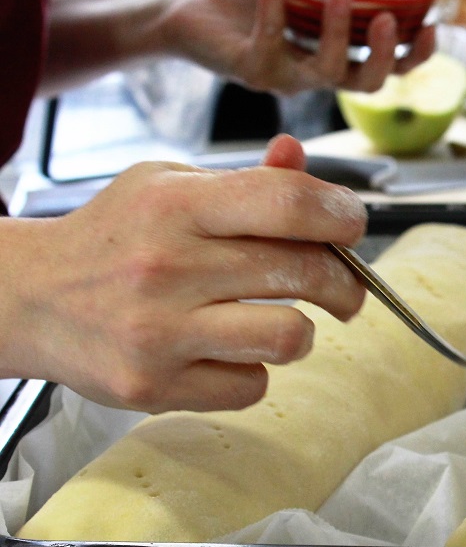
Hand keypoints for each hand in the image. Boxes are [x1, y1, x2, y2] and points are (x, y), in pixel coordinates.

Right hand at [13, 136, 366, 412]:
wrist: (29, 298)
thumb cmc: (115, 237)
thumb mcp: (168, 184)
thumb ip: (245, 179)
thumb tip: (302, 159)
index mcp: (174, 205)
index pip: (288, 202)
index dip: (342, 213)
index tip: (353, 226)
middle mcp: (166, 267)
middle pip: (304, 272)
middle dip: (346, 282)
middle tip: (344, 287)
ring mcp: (158, 333)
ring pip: (289, 337)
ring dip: (301, 331)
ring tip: (280, 320)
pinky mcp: (152, 387)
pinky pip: (251, 386)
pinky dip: (253, 370)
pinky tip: (227, 351)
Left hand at [165, 0, 436, 94]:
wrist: (187, 6)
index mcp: (338, 55)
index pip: (389, 67)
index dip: (415, 55)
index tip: (431, 25)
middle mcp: (317, 74)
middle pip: (368, 83)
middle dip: (385, 55)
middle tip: (390, 20)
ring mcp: (286, 77)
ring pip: (328, 73)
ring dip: (339, 35)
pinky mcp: (252, 70)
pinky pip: (272, 37)